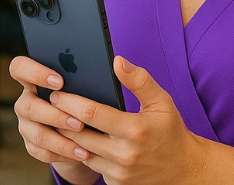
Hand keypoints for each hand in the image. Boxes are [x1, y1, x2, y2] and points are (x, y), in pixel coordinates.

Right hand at [10, 56, 99, 184]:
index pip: (19, 67)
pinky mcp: (32, 144)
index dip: (34, 72)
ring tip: (84, 146)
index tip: (60, 81)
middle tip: (79, 122)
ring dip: (60, 140)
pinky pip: (41, 152)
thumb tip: (119, 63)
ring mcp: (27, 123)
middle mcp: (27, 99)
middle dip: (54, 115)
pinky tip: (81, 154)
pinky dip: (62, 154)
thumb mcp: (91, 81)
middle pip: (26, 106)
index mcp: (35, 77)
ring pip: (35, 133)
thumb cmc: (90, 94)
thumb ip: (96, 72)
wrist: (87, 124)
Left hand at [49, 56, 205, 184]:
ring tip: (57, 120)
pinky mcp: (115, 184)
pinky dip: (81, 152)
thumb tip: (117, 61)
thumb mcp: (161, 101)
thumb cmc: (171, 131)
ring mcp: (118, 172)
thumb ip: (139, 80)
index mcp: (135, 130)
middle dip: (61, 119)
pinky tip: (76, 139)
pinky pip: (90, 166)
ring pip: (80, 152)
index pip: (92, 114)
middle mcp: (124, 154)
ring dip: (67, 137)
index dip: (70, 102)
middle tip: (50, 105)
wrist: (183, 170)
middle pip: (79, 135)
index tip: (57, 93)